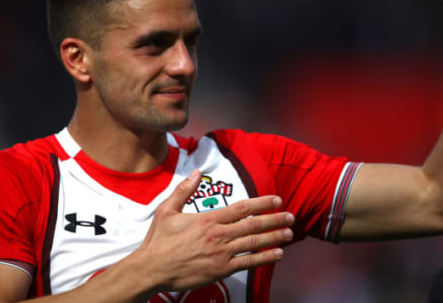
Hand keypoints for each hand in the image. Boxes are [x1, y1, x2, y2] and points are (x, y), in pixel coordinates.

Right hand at [133, 169, 293, 292]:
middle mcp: (218, 235)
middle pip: (253, 225)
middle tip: (290, 216)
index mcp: (208, 219)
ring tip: (289, 233)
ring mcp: (221, 254)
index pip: (241, 208)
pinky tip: (277, 253)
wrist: (152, 269)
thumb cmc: (158, 241)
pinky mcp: (221, 270)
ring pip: (254, 243)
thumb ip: (184, 190)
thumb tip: (197, 171)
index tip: (276, 200)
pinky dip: (264, 258)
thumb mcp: (167, 210)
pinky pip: (248, 263)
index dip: (261, 203)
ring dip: (274, 237)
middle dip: (274, 219)